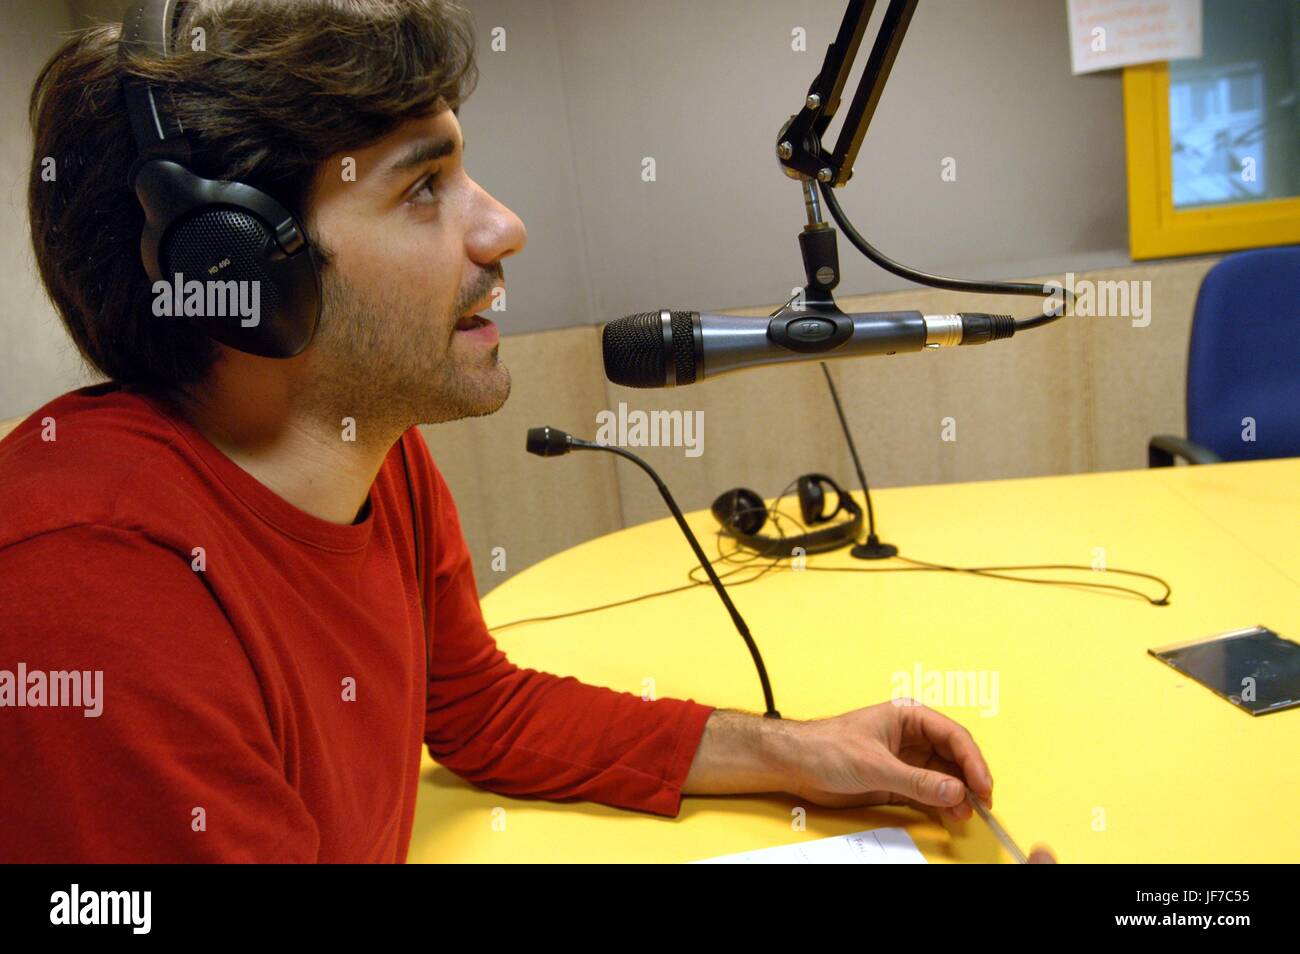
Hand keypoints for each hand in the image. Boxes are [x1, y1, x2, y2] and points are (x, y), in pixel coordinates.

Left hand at [781, 698, 992, 822]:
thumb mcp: (875, 765)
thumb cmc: (827, 748)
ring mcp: (906, 760)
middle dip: (969, 779)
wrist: (796, 764)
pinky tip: (950, 816)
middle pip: (954, 757)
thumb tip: (955, 791)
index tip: (983, 785)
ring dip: (957, 795)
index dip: (973, 760)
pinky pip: (928, 793)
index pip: (953, 736)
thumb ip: (917, 781)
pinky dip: (941, 804)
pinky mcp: (898, 782)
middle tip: (982, 804)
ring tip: (966, 815)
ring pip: (944, 777)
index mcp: (909, 717)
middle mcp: (912, 737)